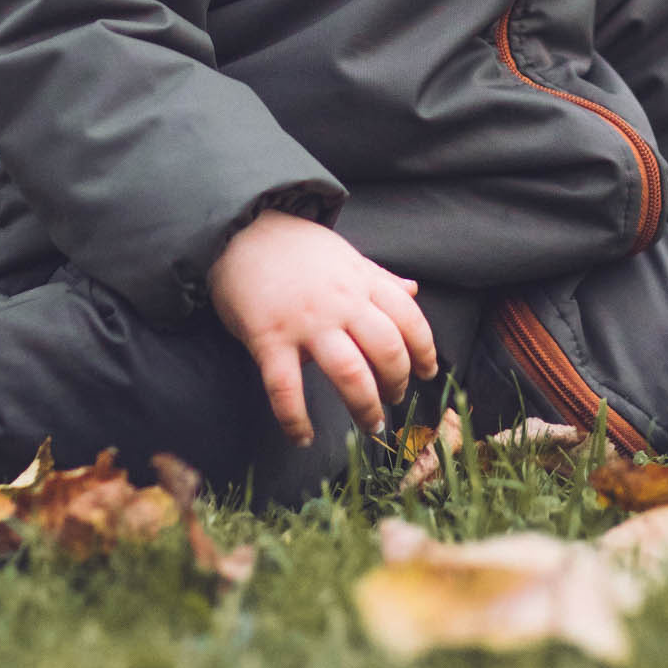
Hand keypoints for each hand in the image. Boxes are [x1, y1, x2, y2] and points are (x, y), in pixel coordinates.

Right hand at [208, 210, 436, 446]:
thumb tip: (414, 290)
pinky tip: (303, 437)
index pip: (409, 318)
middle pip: (386, 349)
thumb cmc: (295, 247)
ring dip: (364, 405)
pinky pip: (285, 389)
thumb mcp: (344, 256)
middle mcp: (340, 302)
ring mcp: (305, 322)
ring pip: (349, 372)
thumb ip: (378, 277)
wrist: (239, 230)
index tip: (428, 372)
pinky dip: (295, 419)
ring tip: (370, 422)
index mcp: (361, 281)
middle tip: (393, 399)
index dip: (425, 350)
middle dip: (397, 382)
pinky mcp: (268, 339)